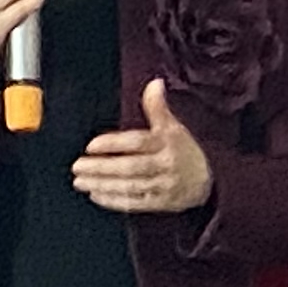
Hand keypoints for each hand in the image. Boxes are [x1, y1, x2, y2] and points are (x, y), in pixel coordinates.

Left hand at [74, 80, 213, 218]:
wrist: (211, 181)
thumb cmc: (185, 149)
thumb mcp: (174, 126)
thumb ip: (158, 107)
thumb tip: (155, 82)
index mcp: (167, 143)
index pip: (137, 143)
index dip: (113, 144)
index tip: (90, 146)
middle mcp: (165, 165)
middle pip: (130, 167)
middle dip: (101, 168)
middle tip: (77, 166)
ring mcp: (163, 186)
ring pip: (130, 186)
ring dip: (102, 184)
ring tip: (80, 181)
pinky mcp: (161, 203)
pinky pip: (135, 203)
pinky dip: (114, 200)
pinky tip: (95, 195)